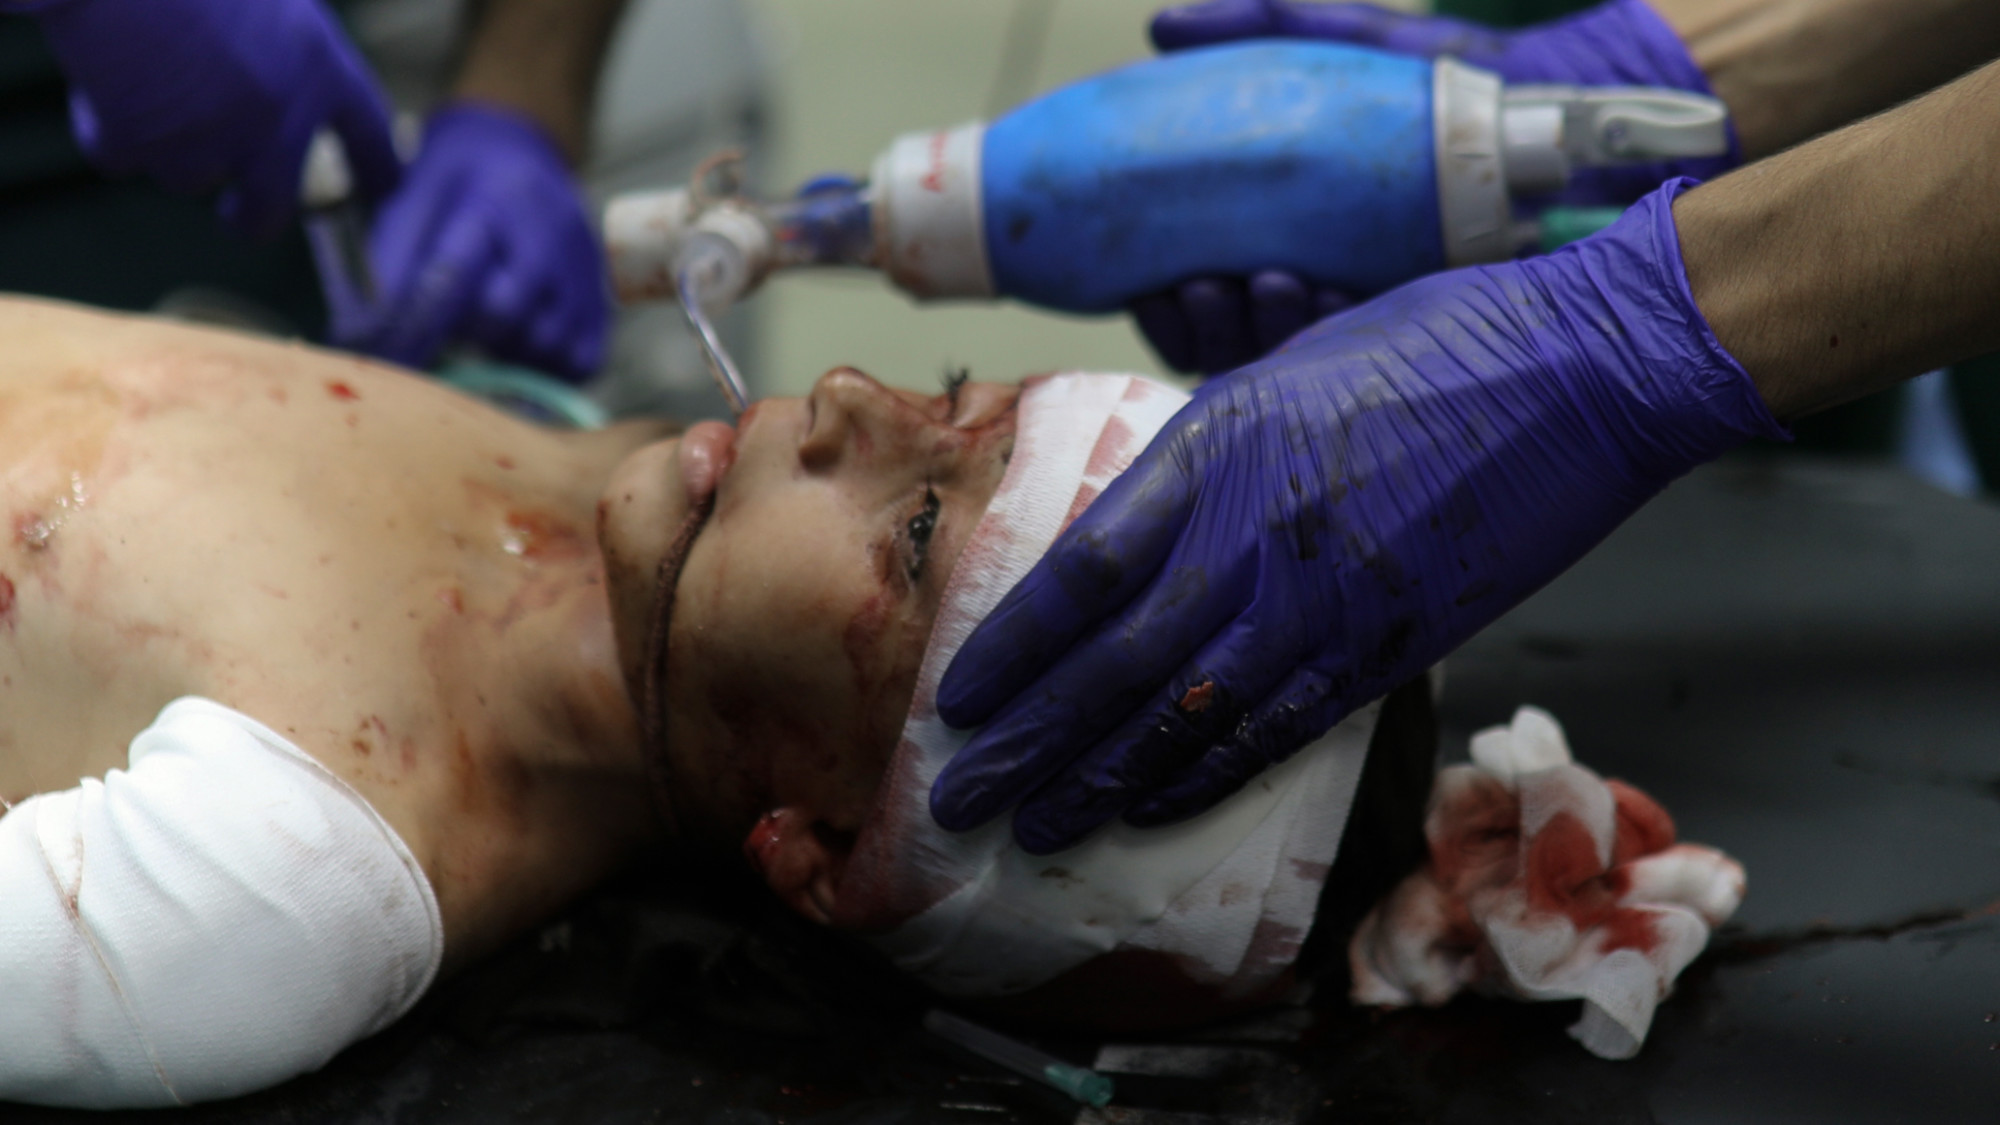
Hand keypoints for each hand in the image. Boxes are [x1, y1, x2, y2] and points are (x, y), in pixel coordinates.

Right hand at [33, 0, 400, 237]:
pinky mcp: (142, 148)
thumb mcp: (275, 1)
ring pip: (184, 172)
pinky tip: (103, 75)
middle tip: (238, 215)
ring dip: (161, 138)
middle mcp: (277, 122)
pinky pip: (118, 153)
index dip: (379, 167)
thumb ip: (284, 52)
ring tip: (145, 72)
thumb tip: (275, 96)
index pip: (370, 134)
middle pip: (270, 205)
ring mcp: (209, 143)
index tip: (383, 191)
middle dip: (251, 219)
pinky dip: (104, 125)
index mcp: (321, 71)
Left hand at [336, 103, 610, 381]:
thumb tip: (364, 335)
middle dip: (469, 331)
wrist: (519, 144)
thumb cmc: (454, 178)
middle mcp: (549, 232)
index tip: (394, 358)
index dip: (420, 322)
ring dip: (510, 352)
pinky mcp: (602, 293)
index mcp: (494, 199)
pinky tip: (522, 345)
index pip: (455, 273)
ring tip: (489, 330)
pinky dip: (549, 367)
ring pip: (547, 342)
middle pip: (506, 314)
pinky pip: (583, 358)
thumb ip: (390, 258)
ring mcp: (584, 266)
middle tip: (453, 322)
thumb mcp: (410, 196)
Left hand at [932, 180, 1784, 853]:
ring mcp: (1320, 601)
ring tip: (1038, 828)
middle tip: (960, 799)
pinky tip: (1154, 810)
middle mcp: (1250, 536)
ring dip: (1102, 780)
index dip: (1010, 646)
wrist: (1579, 368)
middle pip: (1110, 664)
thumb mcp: (1277, 377)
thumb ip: (1197, 465)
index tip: (958, 696)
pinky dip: (1208, 775)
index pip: (1079, 573)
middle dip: (1029, 741)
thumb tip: (1133, 534)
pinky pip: (1278, 728)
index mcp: (1211, 453)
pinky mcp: (1387, 644)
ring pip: (1184, 715)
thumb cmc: (1431, 347)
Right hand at [1127, 0, 1740, 376]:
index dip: (1153, 299)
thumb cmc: (1438, 79)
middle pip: (1215, 336)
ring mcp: (1350, 317)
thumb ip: (1258, 28)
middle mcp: (1297, 280)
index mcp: (1262, 228)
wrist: (1550, 106)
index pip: (1180, 289)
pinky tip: (1331, 298)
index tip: (1150, 280)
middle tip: (1205, 284)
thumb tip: (1160, 26)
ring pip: (1273, 358)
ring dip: (1252, 332)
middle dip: (1197, 322)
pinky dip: (1330, 334)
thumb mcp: (1346, 40)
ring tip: (1268, 282)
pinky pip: (1349, 363)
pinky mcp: (1406, 333)